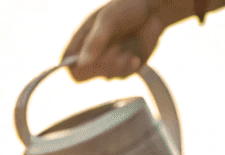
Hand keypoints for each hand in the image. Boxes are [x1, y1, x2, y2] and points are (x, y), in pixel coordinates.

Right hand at [63, 0, 183, 80]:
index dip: (78, 65)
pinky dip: (130, 67)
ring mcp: (108, 60)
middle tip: (117, 50)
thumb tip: (81, 63)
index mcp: (82, 38)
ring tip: (128, 49)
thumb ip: (95, 41)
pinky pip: (122, 76)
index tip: (92, 60)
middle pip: (85, 73)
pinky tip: (135, 55)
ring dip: (119, 64)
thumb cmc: (129, 8)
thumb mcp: (109, 19)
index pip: (67, 62)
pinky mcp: (123, 66)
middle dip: (102, 64)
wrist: (156, 10)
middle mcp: (92, 52)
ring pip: (106, 76)